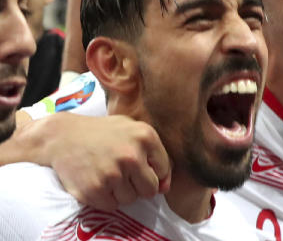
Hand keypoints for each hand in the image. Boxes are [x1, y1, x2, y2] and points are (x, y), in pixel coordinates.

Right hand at [36, 113, 169, 209]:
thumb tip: (165, 188)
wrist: (63, 136)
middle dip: (140, 186)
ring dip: (121, 192)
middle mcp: (131, 155)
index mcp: (145, 136)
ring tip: (108, 175)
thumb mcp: (132, 129)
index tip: (138, 168)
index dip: (152, 173)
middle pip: (150, 189)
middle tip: (124, 176)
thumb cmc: (102, 132)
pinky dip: (106, 199)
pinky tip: (98, 182)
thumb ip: (154, 154)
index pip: (163, 170)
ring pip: (130, 199)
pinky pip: (111, 206)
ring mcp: (112, 173)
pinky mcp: (94, 190)